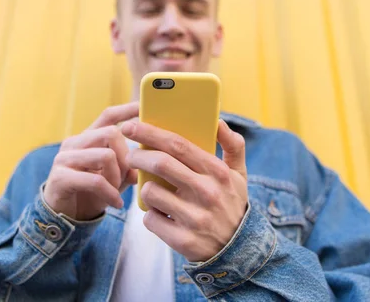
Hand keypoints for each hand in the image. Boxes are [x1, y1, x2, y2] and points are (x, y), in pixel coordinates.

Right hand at [44, 102, 138, 220]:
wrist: (65, 216)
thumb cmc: (93, 191)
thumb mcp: (115, 176)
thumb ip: (130, 165)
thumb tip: (149, 160)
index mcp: (89, 137)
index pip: (108, 115)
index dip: (127, 109)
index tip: (144, 106)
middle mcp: (75, 142)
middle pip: (111, 133)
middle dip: (127, 156)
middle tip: (129, 176)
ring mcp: (65, 158)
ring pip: (105, 155)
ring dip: (118, 176)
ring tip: (119, 191)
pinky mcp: (60, 177)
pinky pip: (95, 181)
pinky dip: (110, 194)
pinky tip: (116, 203)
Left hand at [121, 119, 247, 261]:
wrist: (239, 248)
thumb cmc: (232, 202)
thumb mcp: (239, 173)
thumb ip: (233, 145)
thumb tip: (218, 121)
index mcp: (218, 172)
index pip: (178, 145)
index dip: (150, 133)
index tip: (131, 126)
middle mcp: (207, 192)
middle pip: (160, 163)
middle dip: (137, 156)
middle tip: (130, 155)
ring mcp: (194, 217)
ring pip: (150, 192)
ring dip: (144, 188)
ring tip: (153, 190)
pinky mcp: (182, 239)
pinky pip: (150, 219)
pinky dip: (150, 214)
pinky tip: (161, 213)